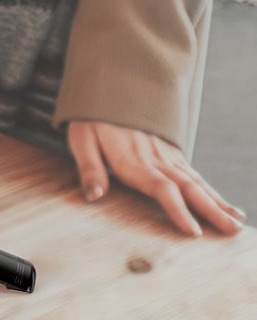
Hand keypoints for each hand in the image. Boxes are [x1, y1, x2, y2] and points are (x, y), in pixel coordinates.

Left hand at [67, 121, 245, 236]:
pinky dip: (215, 193)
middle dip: (211, 211)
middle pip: (188, 188)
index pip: (161, 188)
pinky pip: (196, 175)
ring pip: (198, 183)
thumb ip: (89, 167)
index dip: (178, 210)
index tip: (194, 231)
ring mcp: (167, 156)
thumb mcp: (81, 137)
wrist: (110, 87)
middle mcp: (156, 159)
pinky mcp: (172, 153)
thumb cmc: (92, 118)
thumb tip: (94, 196)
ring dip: (218, 204)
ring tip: (237, 225)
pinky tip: (230, 208)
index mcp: (134, 160)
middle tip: (232, 232)